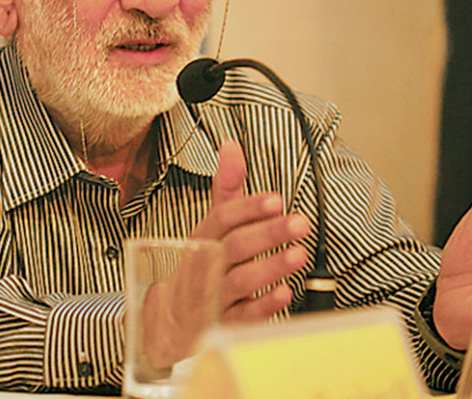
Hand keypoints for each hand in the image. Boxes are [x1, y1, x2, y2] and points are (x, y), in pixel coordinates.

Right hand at [192, 140, 310, 322]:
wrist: (173, 320)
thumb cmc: (199, 266)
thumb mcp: (210, 225)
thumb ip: (226, 188)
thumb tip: (231, 147)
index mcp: (202, 237)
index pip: (222, 218)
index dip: (248, 208)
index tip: (275, 199)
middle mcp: (205, 265)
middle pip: (234, 246)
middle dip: (267, 233)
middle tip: (299, 222)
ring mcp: (213, 296)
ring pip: (240, 280)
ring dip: (270, 267)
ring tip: (298, 253)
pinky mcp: (224, 323)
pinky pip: (243, 316)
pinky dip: (264, 305)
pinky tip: (285, 293)